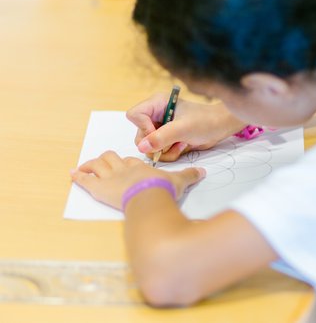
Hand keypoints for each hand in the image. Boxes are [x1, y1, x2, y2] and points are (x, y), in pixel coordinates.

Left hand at [70, 150, 205, 209]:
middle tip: (103, 162)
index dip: (127, 161)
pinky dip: (78, 177)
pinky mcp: (99, 188)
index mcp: (139, 166)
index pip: (130, 159)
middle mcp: (123, 168)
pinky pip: (85, 179)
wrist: (149, 197)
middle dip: (106, 159)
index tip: (126, 164)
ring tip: (84, 167)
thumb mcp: (179, 181)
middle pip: (111, 158)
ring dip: (90, 165)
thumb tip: (204, 172)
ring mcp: (110, 177)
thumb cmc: (163, 188)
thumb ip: (190, 175)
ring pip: (97, 164)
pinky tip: (72, 175)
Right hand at [127, 95, 244, 161]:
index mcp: (156, 103)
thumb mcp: (182, 129)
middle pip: (140, 134)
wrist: (220, 127)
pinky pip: (158, 151)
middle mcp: (155, 114)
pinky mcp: (166, 138)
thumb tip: (142, 147)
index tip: (158, 135)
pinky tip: (182, 146)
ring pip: (149, 146)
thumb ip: (161, 137)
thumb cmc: (205, 121)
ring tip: (181, 144)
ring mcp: (160, 127)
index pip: (134, 115)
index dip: (143, 128)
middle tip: (172, 143)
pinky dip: (170, 153)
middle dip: (156, 144)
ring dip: (165, 150)